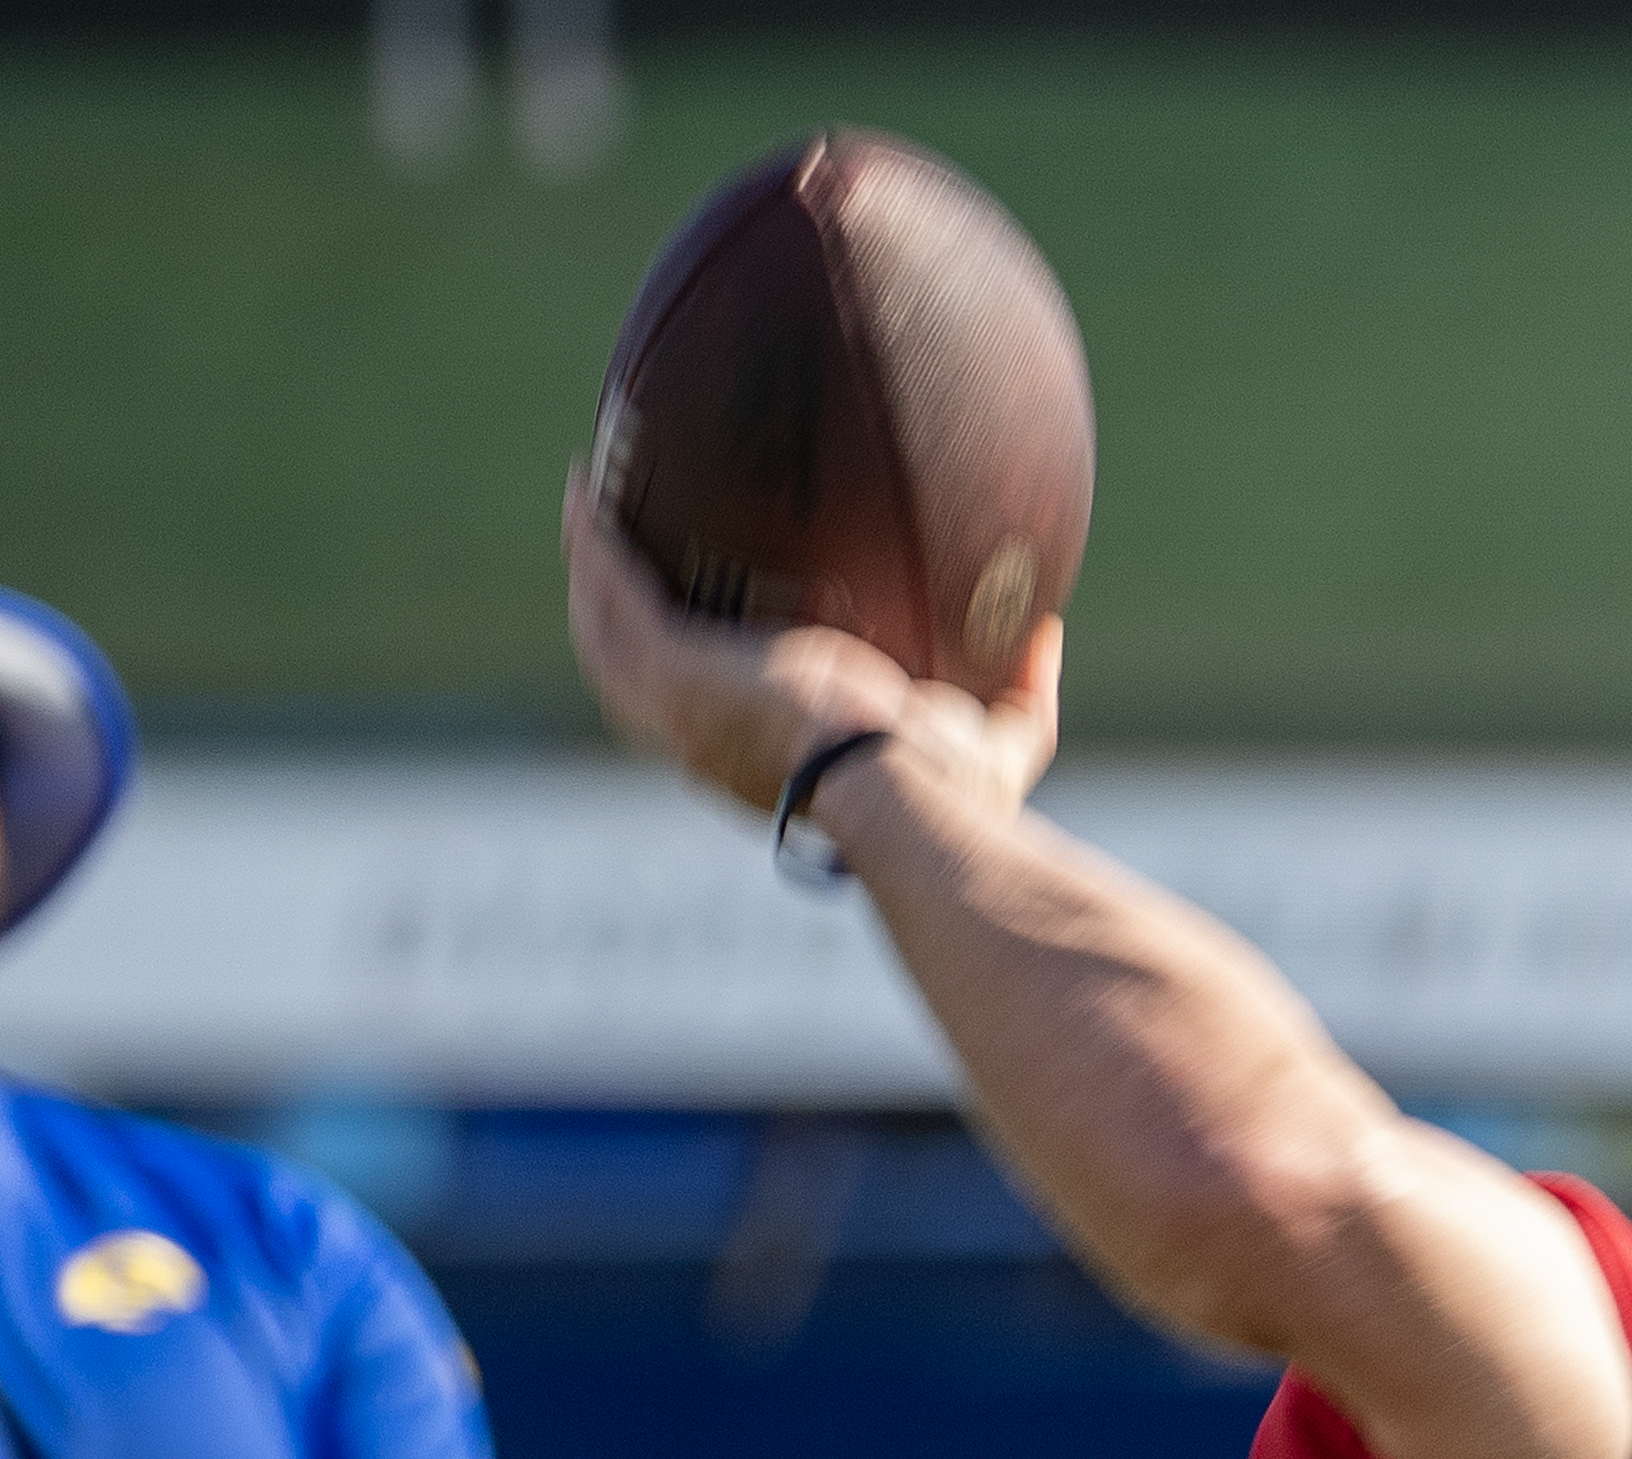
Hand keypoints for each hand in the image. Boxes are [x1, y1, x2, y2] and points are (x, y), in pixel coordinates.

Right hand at [558, 471, 1061, 827]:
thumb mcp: (998, 739)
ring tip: (585, 505)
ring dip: (590, 568)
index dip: (697, 670)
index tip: (703, 625)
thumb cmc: (954, 792)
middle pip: (635, 676)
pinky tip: (588, 489)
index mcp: (767, 763)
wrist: (910, 797)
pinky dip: (597, 542)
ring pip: (607, 634)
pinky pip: (618, 593)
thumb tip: (1047, 632)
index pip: (712, 718)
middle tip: (616, 553)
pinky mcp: (678, 671)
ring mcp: (683, 712)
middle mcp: (707, 746)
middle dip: (617, 615)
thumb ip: (1020, 692)